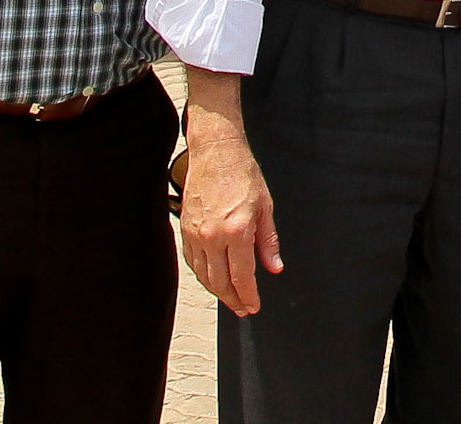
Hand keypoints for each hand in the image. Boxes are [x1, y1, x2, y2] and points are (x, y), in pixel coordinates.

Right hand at [178, 123, 281, 317]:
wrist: (216, 152)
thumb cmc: (242, 174)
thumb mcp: (265, 207)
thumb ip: (268, 242)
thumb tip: (274, 267)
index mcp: (236, 231)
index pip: (242, 276)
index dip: (248, 296)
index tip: (254, 306)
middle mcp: (212, 236)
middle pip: (220, 282)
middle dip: (233, 300)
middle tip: (242, 309)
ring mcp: (195, 234)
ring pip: (204, 275)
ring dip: (217, 291)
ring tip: (230, 298)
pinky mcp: (185, 229)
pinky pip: (192, 261)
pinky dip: (203, 275)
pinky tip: (212, 278)